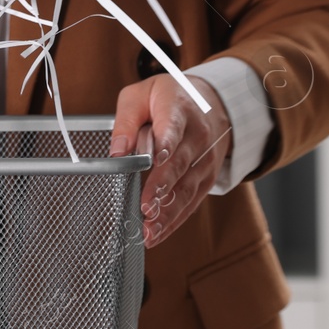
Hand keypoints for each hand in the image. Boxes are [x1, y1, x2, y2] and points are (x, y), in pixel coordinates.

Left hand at [109, 75, 231, 247]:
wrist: (212, 101)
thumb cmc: (168, 98)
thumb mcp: (140, 95)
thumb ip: (125, 121)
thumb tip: (116, 151)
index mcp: (178, 111)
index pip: (173, 128)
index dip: (165, 144)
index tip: (156, 160)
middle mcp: (197, 137)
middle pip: (180, 164)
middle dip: (163, 187)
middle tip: (146, 206)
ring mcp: (205, 159)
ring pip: (187, 188)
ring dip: (168, 211)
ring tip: (150, 230)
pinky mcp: (205, 177)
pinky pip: (191, 201)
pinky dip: (174, 219)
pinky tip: (157, 234)